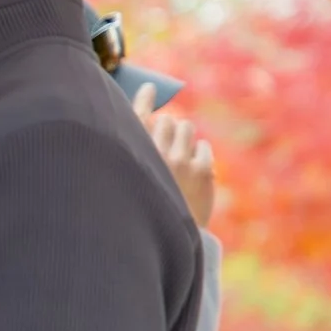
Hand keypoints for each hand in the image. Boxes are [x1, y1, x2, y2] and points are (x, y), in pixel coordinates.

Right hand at [135, 83, 215, 229]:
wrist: (164, 243)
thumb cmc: (140, 210)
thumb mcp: (127, 181)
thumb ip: (132, 152)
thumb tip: (150, 122)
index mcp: (131, 154)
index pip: (137, 114)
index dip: (145, 97)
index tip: (150, 87)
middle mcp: (154, 153)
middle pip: (168, 121)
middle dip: (167, 129)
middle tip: (165, 145)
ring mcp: (180, 161)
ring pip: (186, 130)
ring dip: (182, 139)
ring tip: (178, 156)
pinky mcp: (203, 172)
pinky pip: (203, 147)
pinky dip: (198, 154)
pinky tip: (191, 167)